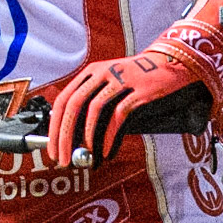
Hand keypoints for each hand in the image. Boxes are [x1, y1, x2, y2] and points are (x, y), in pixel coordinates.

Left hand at [46, 48, 205, 165]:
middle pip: (74, 104)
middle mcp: (102, 73)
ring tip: (85, 157)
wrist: (169, 63)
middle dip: (64, 135)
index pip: (63, 99)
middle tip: (62, 158)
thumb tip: (74, 135)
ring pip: (93, 109)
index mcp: (90, 72)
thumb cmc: (137, 80)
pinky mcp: (138, 90)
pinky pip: (118, 115)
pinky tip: (105, 150)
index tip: (52, 148)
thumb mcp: (110, 83)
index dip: (54, 126)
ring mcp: (120, 80)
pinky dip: (109, 135)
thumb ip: (93, 101)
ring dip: (85, 136)